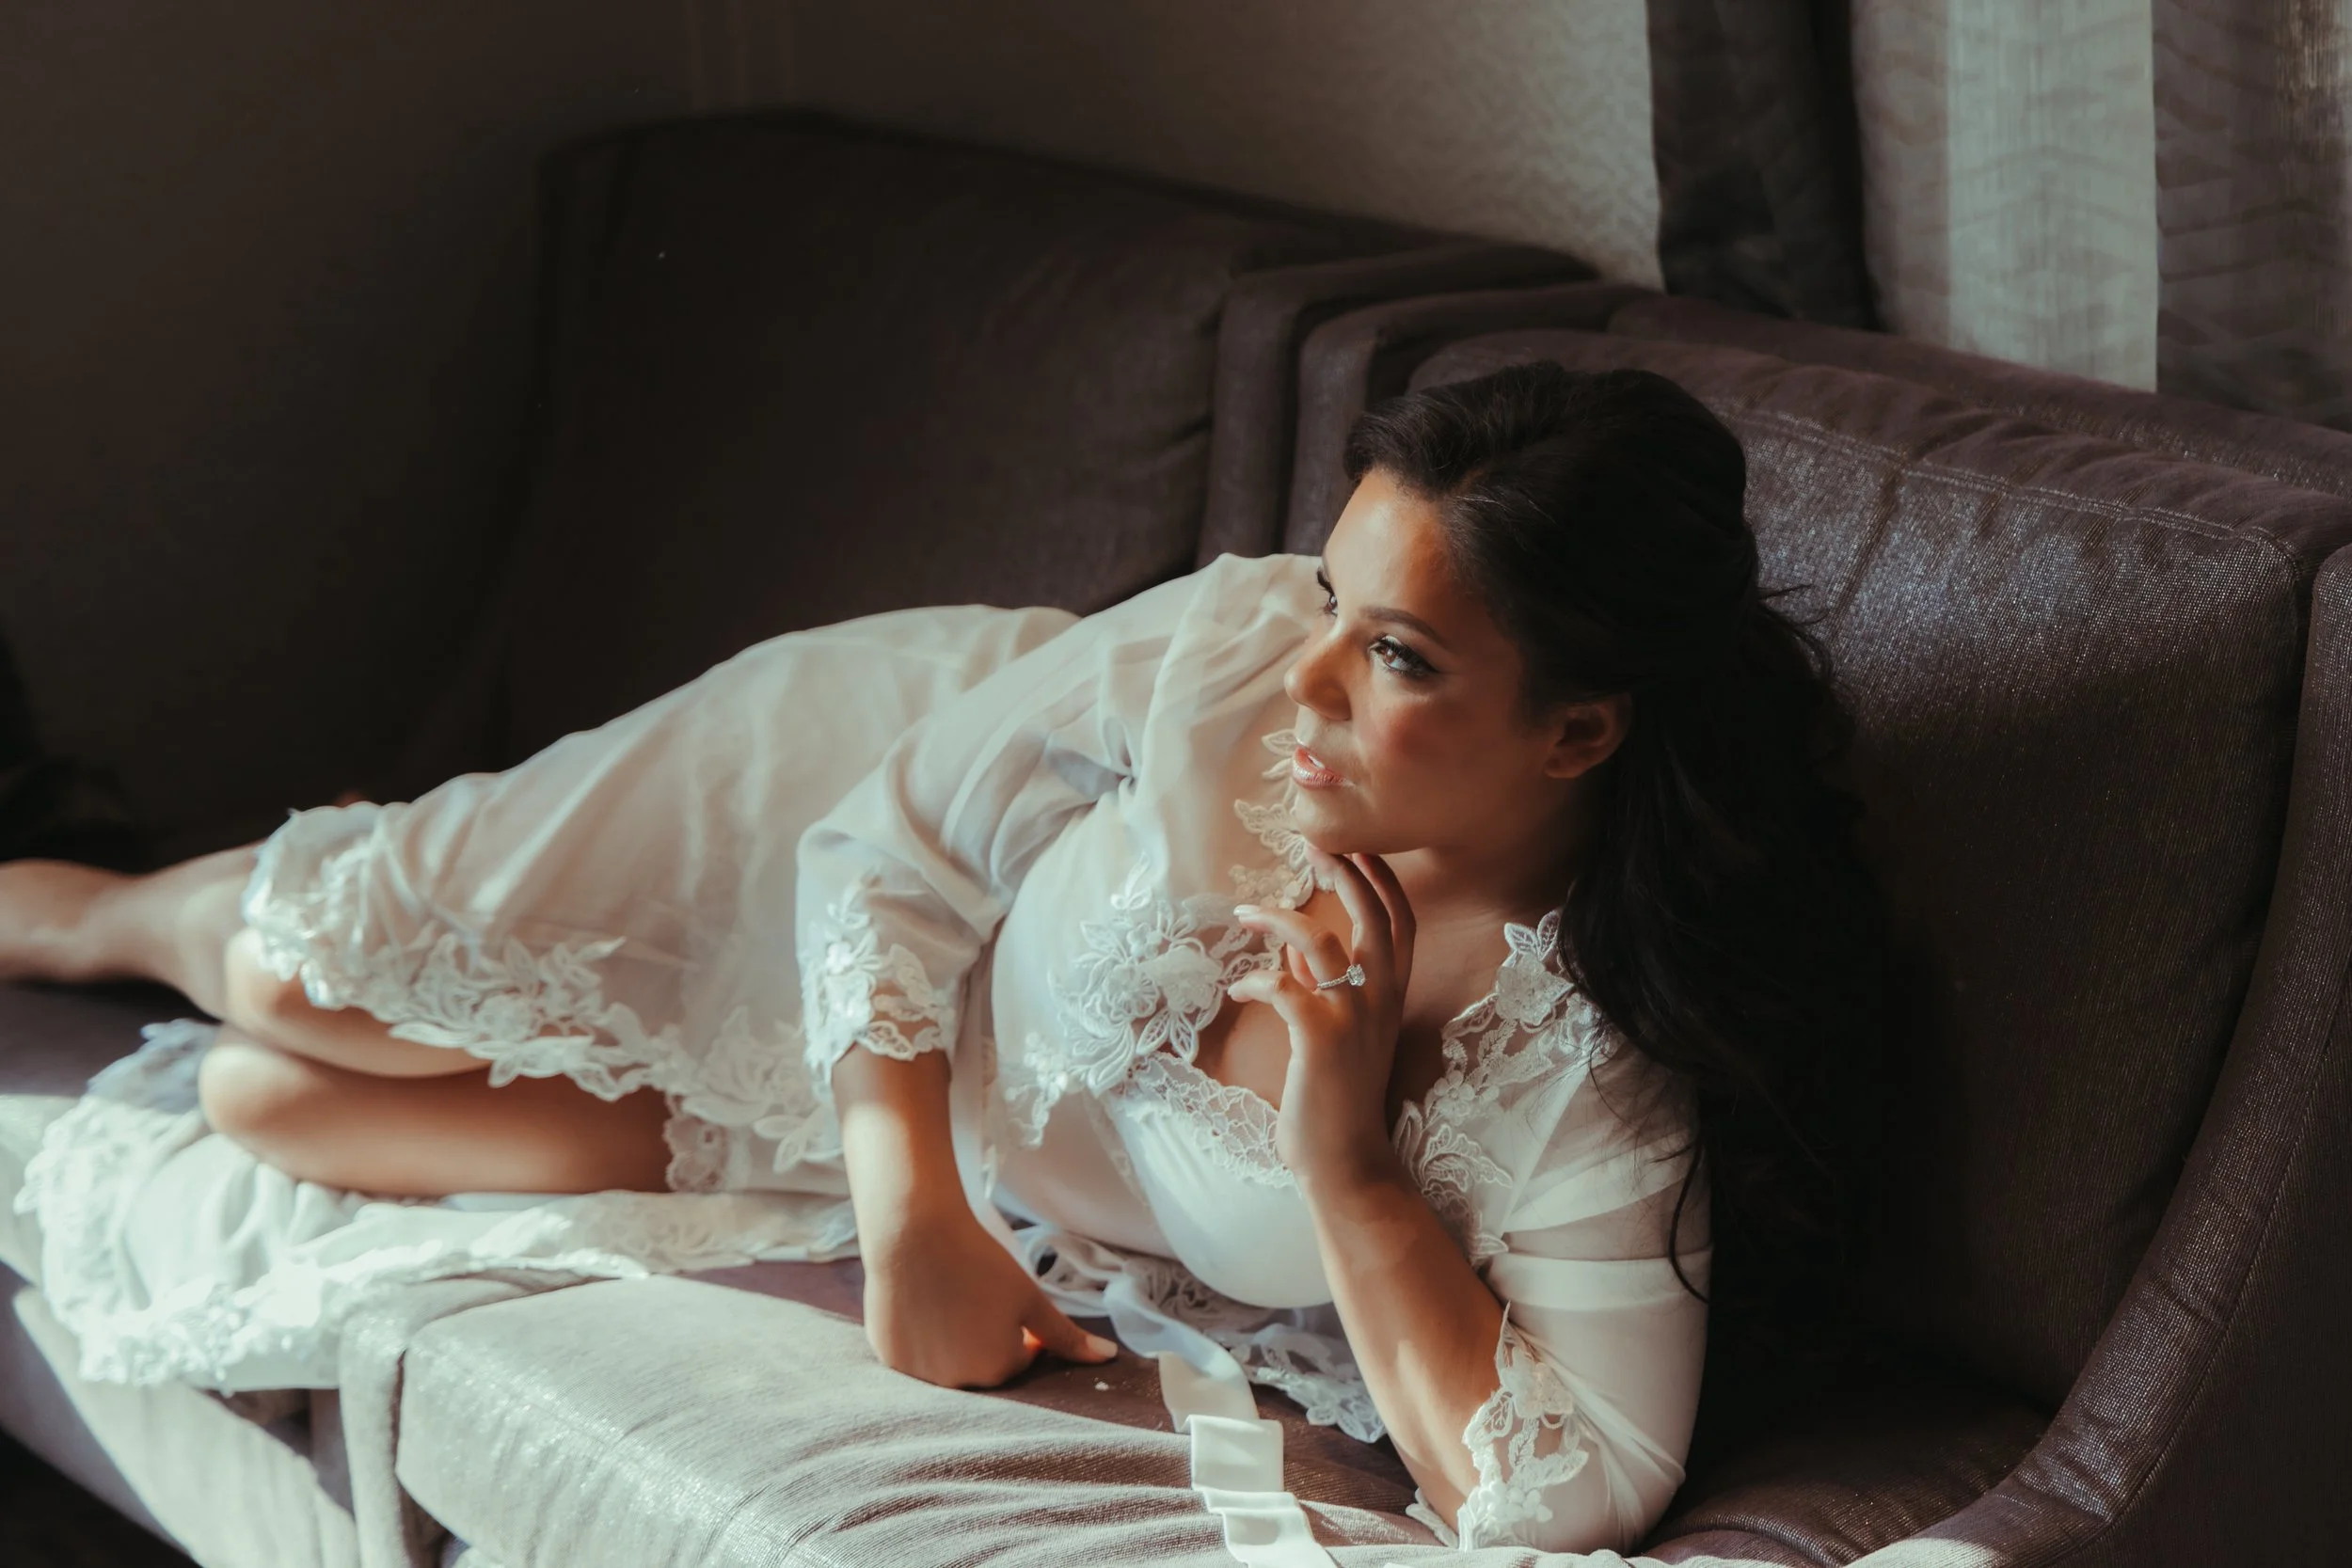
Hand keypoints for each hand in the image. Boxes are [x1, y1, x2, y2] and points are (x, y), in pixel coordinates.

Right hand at [862, 1203, 1117, 1388]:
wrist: (913, 1233)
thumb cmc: (979, 1262)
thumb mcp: (1029, 1298)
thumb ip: (1065, 1335)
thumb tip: (1108, 1359)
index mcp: (996, 1370)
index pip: (1019, 1358)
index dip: (1019, 1328)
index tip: (1007, 1300)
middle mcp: (956, 1382)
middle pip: (982, 1365)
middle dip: (985, 1338)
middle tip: (976, 1296)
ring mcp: (917, 1372)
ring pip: (946, 1361)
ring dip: (952, 1340)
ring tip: (948, 1297)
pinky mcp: (887, 1355)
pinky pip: (913, 1354)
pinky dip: (920, 1335)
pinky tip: (921, 1303)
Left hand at [1228, 845, 1417, 1190]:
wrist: (1344, 1162)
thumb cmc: (1335, 1096)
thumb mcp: (1335, 1031)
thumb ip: (1322, 986)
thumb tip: (1294, 949)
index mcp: (1392, 996)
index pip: (1401, 920)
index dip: (1382, 878)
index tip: (1353, 846)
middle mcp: (1382, 1000)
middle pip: (1373, 914)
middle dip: (1343, 870)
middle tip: (1310, 843)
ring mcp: (1354, 1019)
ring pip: (1323, 941)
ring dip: (1280, 918)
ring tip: (1247, 912)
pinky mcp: (1321, 1040)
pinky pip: (1284, 987)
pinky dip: (1257, 980)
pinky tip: (1239, 988)